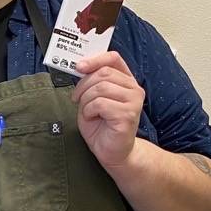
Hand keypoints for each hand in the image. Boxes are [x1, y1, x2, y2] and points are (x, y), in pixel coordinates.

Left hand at [72, 51, 144, 168]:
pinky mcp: (128, 114)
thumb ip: (91, 82)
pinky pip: (100, 103)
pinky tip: (93, 118)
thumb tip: (80, 68)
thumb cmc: (102, 126)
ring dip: (86, 101)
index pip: (113, 58)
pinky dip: (89, 111)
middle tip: (77, 99)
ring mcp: (133, 101)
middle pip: (103, 73)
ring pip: (100, 87)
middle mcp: (133, 89)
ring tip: (88, 112)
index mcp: (126, 81)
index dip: (94, 59)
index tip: (79, 67)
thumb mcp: (92, 99)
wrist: (112, 152)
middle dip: (84, 85)